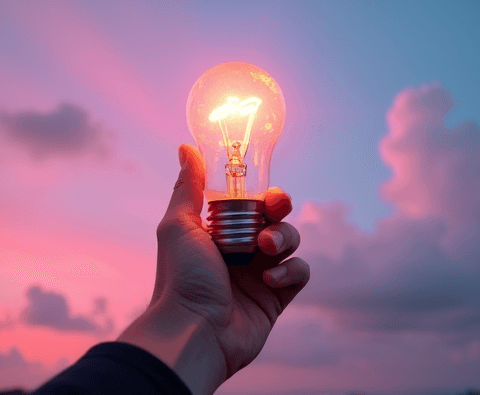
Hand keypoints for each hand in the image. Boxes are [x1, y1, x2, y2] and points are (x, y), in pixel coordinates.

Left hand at [152, 144, 309, 381]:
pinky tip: (270, 279)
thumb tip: (186, 147)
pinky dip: (290, 270)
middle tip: (274, 211)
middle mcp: (241, 250)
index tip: (267, 192)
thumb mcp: (179, 225)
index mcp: (219, 232)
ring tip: (264, 249)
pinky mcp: (277, 297)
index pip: (251, 202)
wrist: (193, 331)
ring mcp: (260, 273)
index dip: (263, 194)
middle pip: (276, 217)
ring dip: (284, 238)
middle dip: (280, 210)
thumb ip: (188, 187)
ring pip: (291, 241)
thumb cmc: (181, 278)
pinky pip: (299, 272)